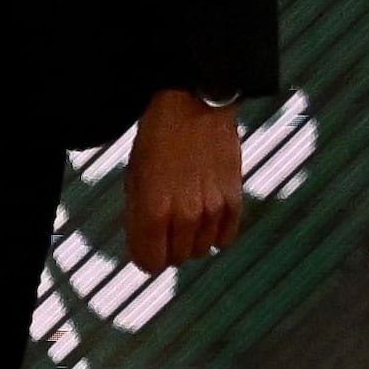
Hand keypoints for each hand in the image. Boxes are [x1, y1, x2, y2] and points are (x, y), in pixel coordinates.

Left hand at [126, 91, 249, 272]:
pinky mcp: (234, 200)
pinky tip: (208, 216)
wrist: (193, 107)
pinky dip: (216, 233)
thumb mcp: (134, 178)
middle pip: (176, 259)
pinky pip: (226, 237)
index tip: (147, 249)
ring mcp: (212, 210)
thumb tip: (145, 246)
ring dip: (192, 240)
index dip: (146, 258)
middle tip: (166, 227)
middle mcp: (184, 216)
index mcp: (152, 211)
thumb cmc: (158, 139)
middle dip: (168, 248)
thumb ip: (138, 218)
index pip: (150, 262)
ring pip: (201, 250)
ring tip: (187, 217)